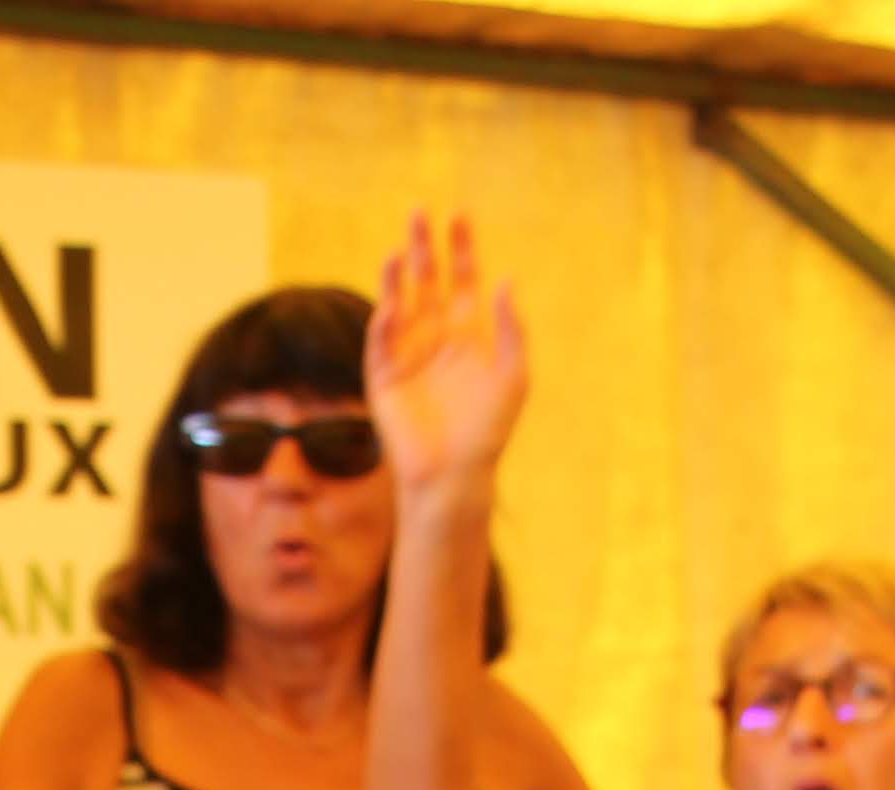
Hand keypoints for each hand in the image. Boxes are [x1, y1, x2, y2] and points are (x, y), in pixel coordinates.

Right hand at [366, 209, 526, 505]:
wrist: (456, 474)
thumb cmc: (489, 430)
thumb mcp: (513, 375)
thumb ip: (511, 329)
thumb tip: (506, 280)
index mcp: (467, 332)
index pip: (461, 278)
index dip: (461, 247)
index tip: (458, 215)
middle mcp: (435, 336)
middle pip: (427, 280)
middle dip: (423, 247)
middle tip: (420, 211)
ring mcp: (407, 355)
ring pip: (400, 303)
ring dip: (397, 276)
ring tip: (398, 250)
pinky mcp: (383, 379)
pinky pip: (382, 343)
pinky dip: (385, 322)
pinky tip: (393, 302)